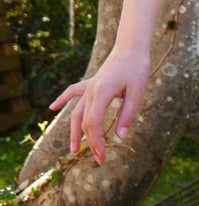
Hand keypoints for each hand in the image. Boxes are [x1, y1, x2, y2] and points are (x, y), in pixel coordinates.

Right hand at [51, 48, 150, 163]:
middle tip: (100, 159)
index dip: (97, 141)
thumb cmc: (136, 67)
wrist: (131, 46)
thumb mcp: (138, 91)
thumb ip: (128, 114)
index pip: (94, 123)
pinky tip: (52, 108)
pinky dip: (63, 100)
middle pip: (86, 122)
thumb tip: (120, 137)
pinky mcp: (91, 83)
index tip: (103, 155)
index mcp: (101, 93)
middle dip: (91, 142)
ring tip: (74, 149)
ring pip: (77, 112)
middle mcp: (90, 91)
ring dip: (76, 131)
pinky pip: (72, 93)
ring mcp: (89, 87)